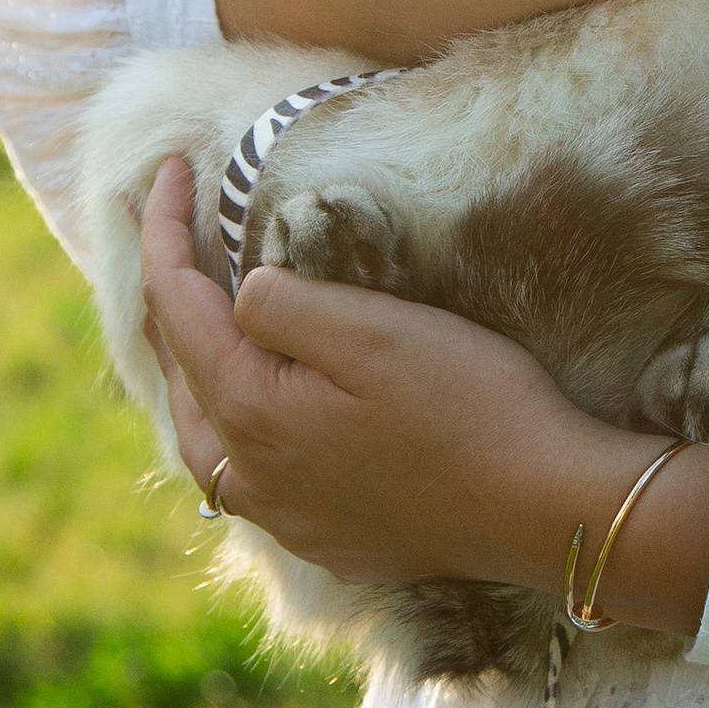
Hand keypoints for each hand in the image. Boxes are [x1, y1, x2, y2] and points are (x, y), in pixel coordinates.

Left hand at [139, 159, 708, 627]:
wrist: (546, 508)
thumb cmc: (468, 406)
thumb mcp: (372, 330)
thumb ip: (284, 305)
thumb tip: (241, 295)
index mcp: (251, 414)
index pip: (176, 307)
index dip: (162, 230)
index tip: (169, 168)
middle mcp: (253, 478)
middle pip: (180, 377)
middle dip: (169, 300)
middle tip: (172, 235)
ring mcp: (288, 518)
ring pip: (207, 441)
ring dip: (195, 376)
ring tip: (202, 324)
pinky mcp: (329, 539)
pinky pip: (253, 482)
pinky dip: (238, 433)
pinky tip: (266, 416)